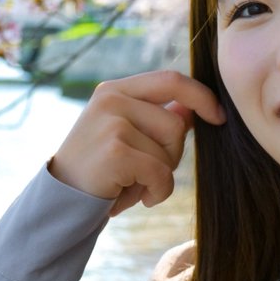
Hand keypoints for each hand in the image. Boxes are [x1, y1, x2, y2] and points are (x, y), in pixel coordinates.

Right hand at [48, 70, 225, 216]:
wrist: (60, 201)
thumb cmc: (100, 169)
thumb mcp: (125, 135)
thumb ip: (157, 118)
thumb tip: (193, 109)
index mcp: (115, 89)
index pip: (171, 80)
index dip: (201, 97)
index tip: (219, 117)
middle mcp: (111, 99)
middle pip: (176, 124)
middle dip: (172, 155)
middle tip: (145, 172)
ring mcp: (112, 123)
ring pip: (171, 151)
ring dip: (161, 176)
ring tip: (134, 183)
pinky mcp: (116, 151)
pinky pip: (161, 173)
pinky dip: (157, 193)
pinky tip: (136, 198)